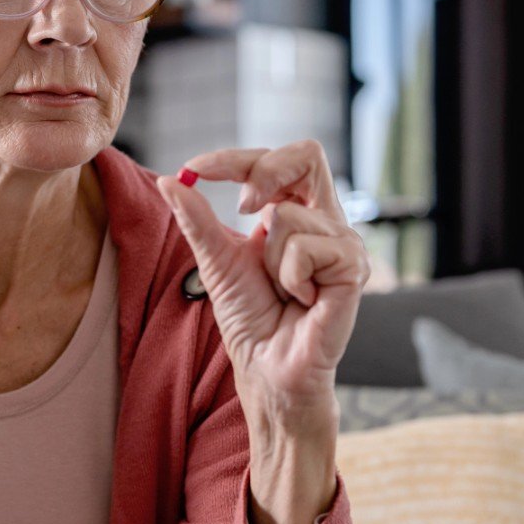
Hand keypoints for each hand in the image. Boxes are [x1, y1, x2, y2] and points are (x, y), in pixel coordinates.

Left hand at [154, 139, 370, 427]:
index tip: (195, 169)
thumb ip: (197, 220)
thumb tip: (170, 181)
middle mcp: (325, 221)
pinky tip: (302, 301)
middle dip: (263, 172)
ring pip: (290, 215)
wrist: (267, 369)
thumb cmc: (250, 319)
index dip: (236, 158)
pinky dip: (290, 277)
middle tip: (241, 208)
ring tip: (283, 290)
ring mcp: (344, 243)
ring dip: (269, 259)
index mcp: (297, 213)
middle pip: (309, 154)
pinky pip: (307, 248)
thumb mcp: (216, 261)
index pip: (278, 161)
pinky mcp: (353, 268)